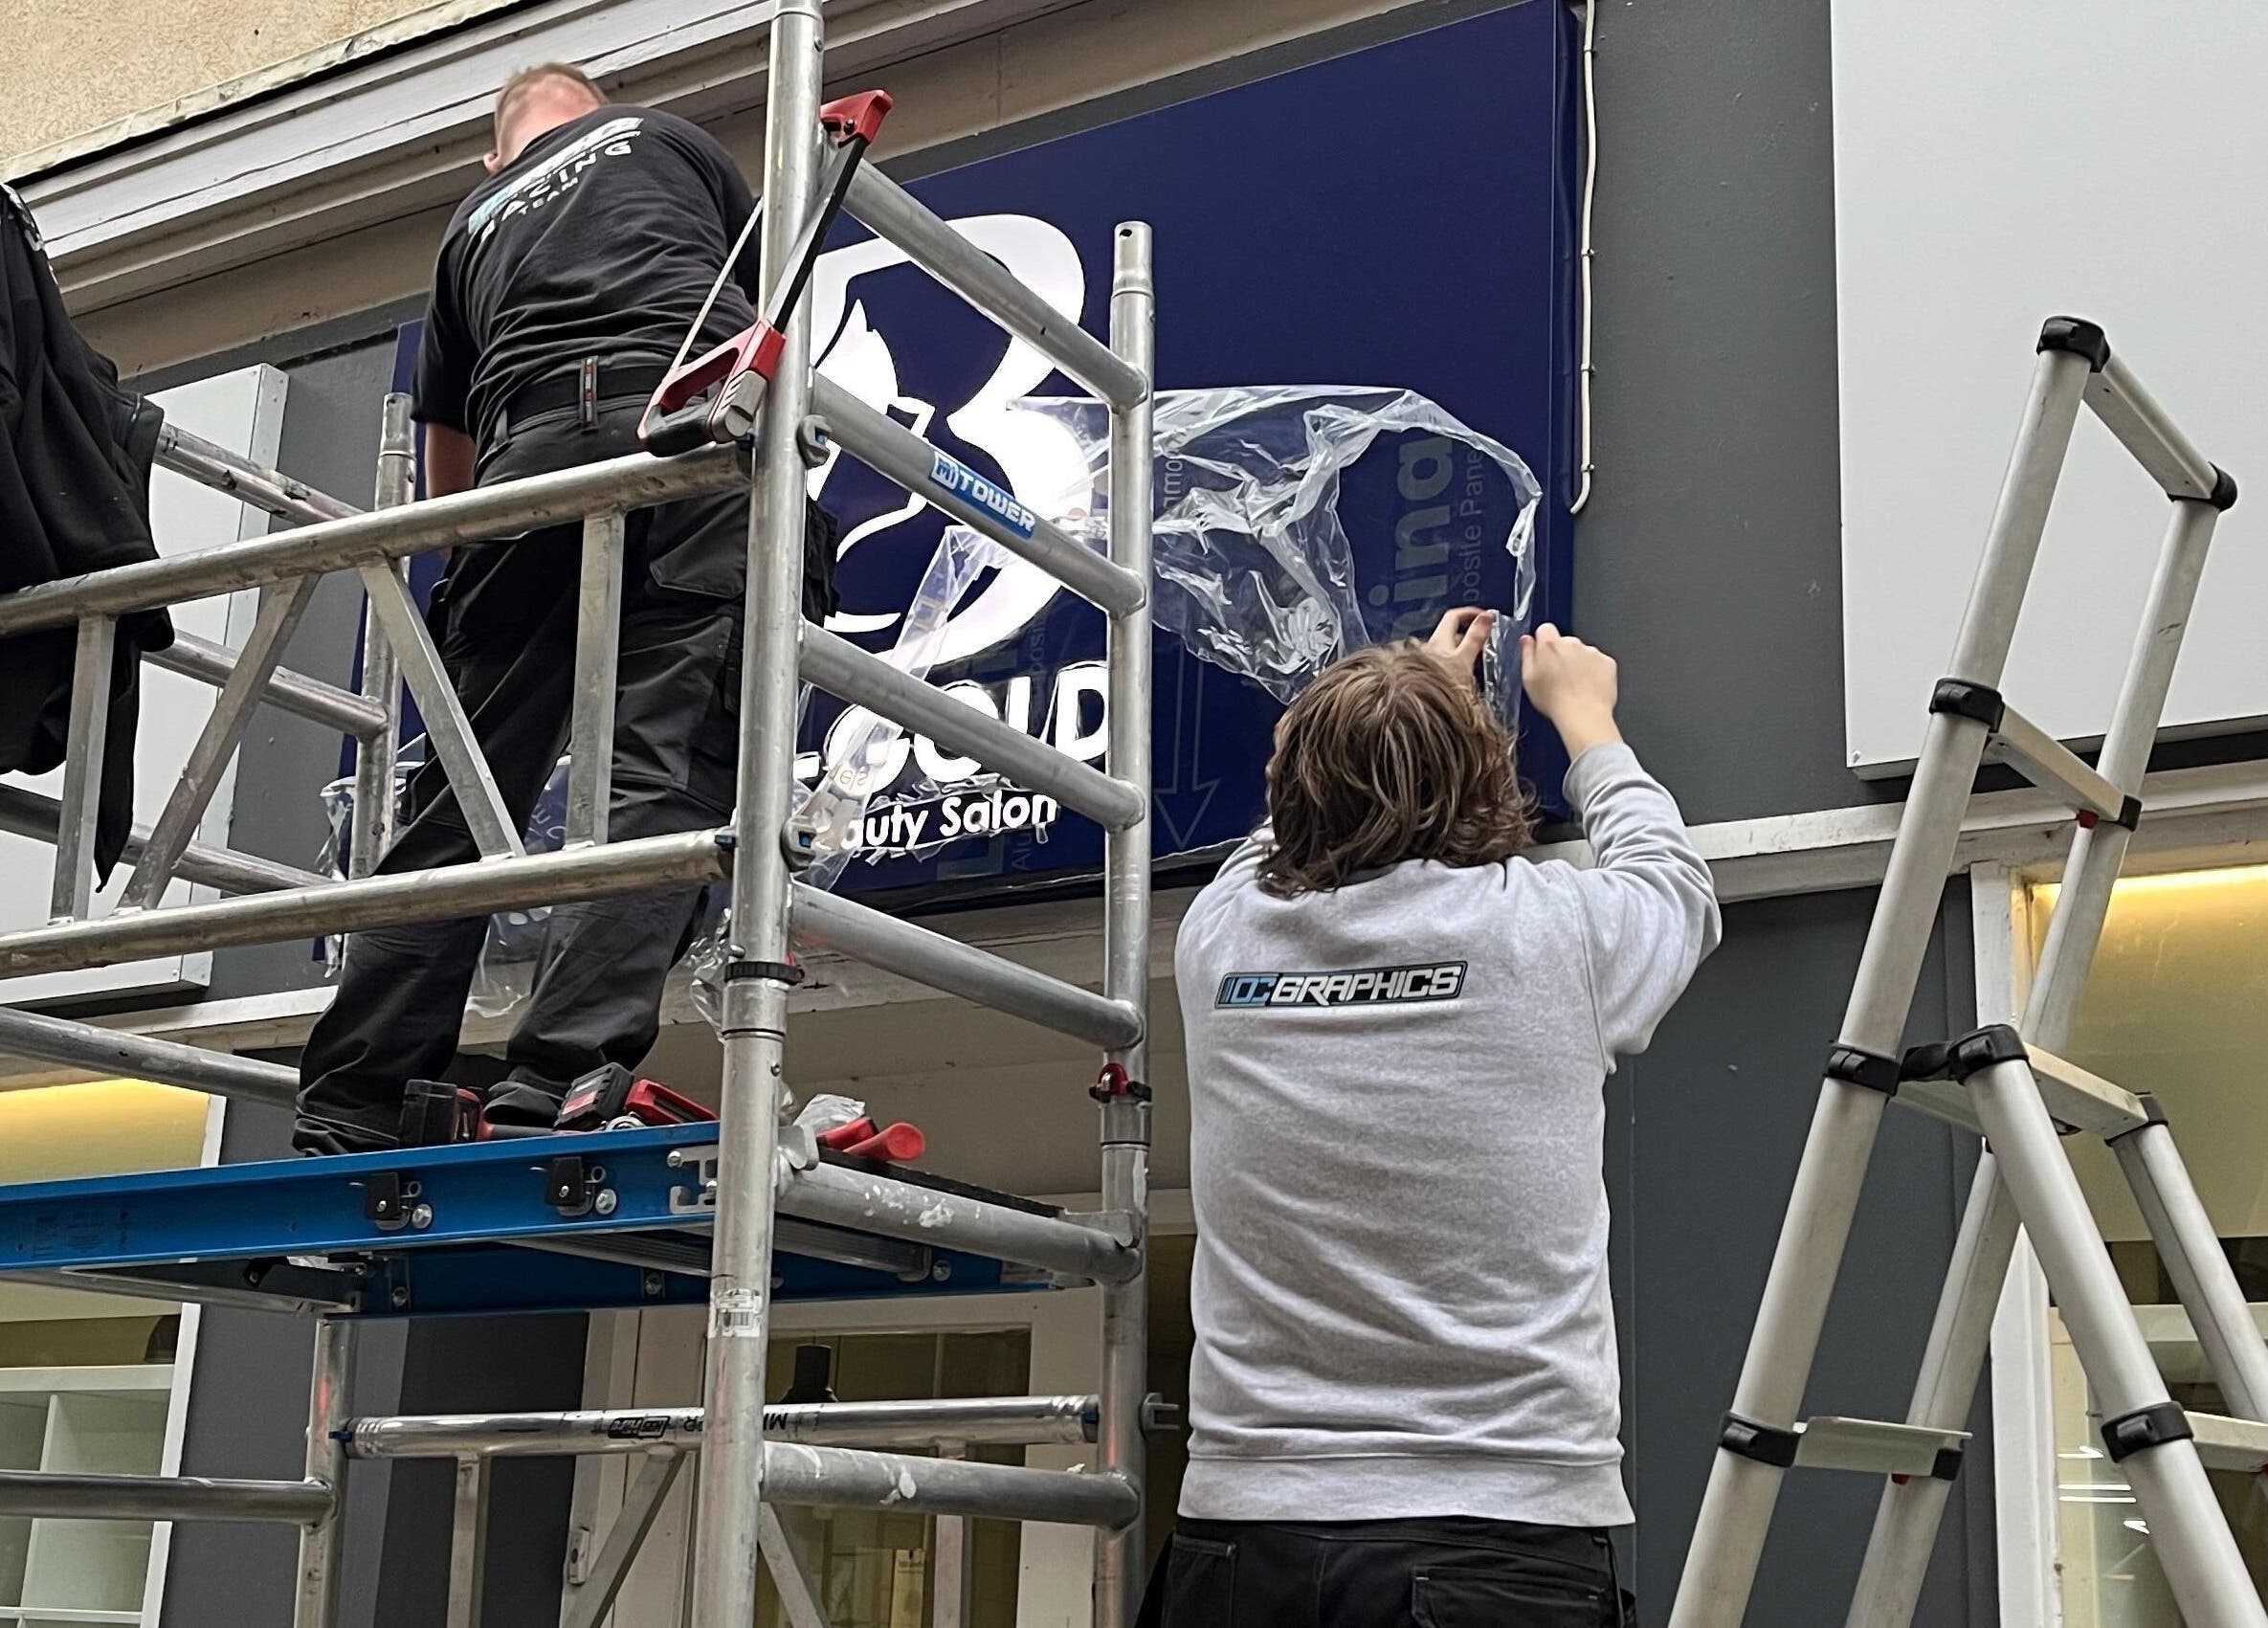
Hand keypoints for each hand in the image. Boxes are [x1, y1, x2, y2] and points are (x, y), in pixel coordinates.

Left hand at [1423, 606, 1497, 685]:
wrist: (1418, 711)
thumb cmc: (1439, 689)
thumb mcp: (1464, 661)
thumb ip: (1475, 638)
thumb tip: (1486, 618)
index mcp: (1439, 641)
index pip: (1453, 616)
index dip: (1470, 612)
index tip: (1485, 617)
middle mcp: (1428, 648)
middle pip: (1448, 633)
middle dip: (1466, 633)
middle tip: (1482, 639)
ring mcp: (1423, 662)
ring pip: (1444, 650)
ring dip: (1457, 651)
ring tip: (1471, 662)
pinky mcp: (1422, 676)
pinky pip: (1438, 664)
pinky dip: (1449, 665)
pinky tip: (1456, 678)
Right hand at [1519, 623, 1621, 754]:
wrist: (1584, 716)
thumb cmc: (1555, 701)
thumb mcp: (1528, 679)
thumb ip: (1527, 654)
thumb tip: (1527, 641)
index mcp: (1550, 645)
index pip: (1545, 629)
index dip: (1542, 642)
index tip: (1542, 656)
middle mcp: (1572, 644)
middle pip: (1565, 642)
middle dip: (1561, 655)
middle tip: (1558, 678)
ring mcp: (1592, 652)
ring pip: (1582, 653)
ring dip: (1579, 664)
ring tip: (1574, 687)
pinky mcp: (1607, 662)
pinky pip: (1599, 662)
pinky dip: (1595, 672)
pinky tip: (1587, 688)